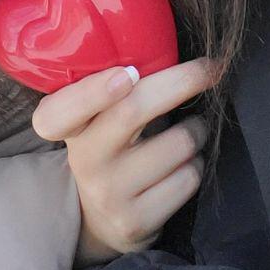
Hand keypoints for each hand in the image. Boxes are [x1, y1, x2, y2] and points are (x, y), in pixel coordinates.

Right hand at [31, 59, 215, 265]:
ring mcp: (109, 194)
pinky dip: (197, 164)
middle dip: (182, 81)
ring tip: (190, 132)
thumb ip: (117, 88)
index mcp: (70, 126)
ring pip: (178, 144)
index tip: (128, 74)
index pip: (59, 112)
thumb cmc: (114, 149)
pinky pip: (188, 177)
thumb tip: (171, 46)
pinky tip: (184, 166)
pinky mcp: (136, 222)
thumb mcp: (99, 120)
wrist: (103, 221)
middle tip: (210, 69)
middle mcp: (84, 160)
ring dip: (198, 130)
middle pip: (132, 110)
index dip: (93, 92)